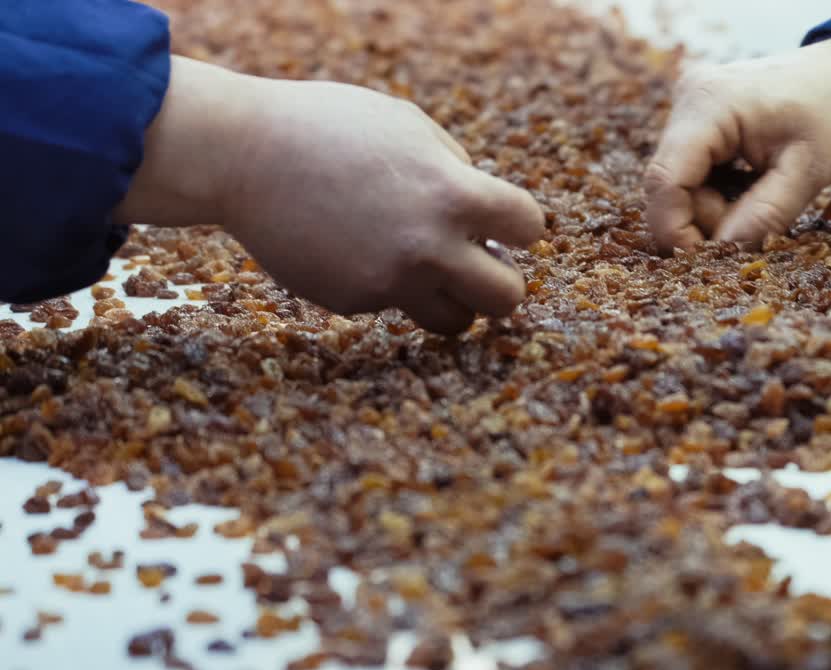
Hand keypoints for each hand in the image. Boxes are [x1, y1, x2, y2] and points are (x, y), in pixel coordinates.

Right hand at [117, 58, 544, 334]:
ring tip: (427, 270)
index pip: (529, 226)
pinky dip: (383, 283)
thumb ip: (458, 173)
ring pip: (452, 321)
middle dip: (501, 285)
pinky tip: (351, 247)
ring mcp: (389, 282)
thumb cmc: (332, 129)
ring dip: (451, 300)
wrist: (243, 155)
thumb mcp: (411, 129)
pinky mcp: (352, 302)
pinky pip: (390, 304)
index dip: (521, 225)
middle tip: (483, 270)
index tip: (507, 226)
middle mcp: (428, 248)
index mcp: (453, 195)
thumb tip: (489, 221)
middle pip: (507, 299)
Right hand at [644, 35, 830, 251]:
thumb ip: (763, 216)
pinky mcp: (696, 118)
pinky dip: (717, 192)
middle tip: (756, 225)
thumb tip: (721, 252)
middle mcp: (688, 98)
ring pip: (679, 183)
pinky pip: (691, 172)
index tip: (708, 261)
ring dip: (715, 208)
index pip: (665, 179)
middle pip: (670, 185)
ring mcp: (689, 106)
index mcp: (709, 103)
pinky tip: (750, 184)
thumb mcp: (808, 173)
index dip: (676, 229)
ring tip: (763, 196)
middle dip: (706, 220)